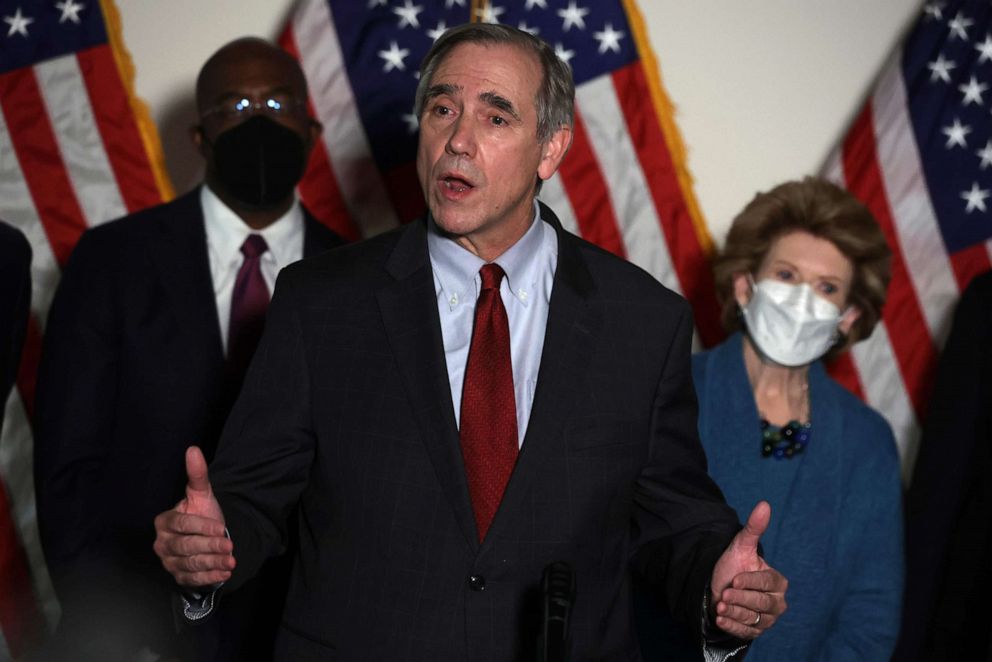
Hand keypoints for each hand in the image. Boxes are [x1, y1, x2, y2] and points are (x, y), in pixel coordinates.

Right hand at [153, 446, 234, 585]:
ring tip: (230, 560)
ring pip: (190, 564)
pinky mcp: (178, 577)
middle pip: (186, 546)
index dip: (202, 527)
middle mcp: (162, 543)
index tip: (221, 528)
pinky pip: (192, 580)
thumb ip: (197, 474)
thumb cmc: (202, 514)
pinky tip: (224, 573)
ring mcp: (169, 562)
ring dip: (212, 563)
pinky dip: (209, 578)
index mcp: (165, 522)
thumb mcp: (202, 494)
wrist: (208, 537)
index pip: (182, 525)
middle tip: (229, 546)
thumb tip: (193, 449)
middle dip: (210, 546)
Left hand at [709, 501, 787, 638]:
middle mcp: (776, 603)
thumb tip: (764, 504)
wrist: (717, 586)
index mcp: (778, 582)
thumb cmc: (733, 566)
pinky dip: (732, 626)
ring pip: (753, 619)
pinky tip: (720, 618)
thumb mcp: (741, 546)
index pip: (766, 583)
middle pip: (761, 603)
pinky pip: (745, 633)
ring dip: (735, 612)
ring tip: (720, 604)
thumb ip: (754, 528)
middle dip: (741, 598)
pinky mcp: (754, 632)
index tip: (735, 578)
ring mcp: (766, 620)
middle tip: (725, 593)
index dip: (750, 581)